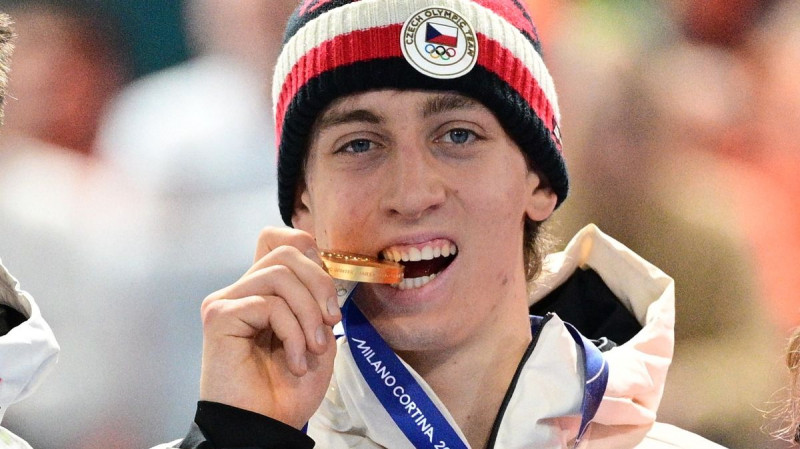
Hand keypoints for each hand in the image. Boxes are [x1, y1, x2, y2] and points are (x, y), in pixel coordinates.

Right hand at [198, 227, 339, 428]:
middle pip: (286, 251)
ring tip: (313, 349)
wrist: (265, 427)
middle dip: (321, 284)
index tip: (328, 295)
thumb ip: (317, 298)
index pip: (278, 239)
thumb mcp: (318, 336)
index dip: (310, 253)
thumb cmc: (288, 390)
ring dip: (309, 314)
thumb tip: (322, 267)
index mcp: (263, 291)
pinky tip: (295, 361)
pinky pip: (269, 304)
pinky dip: (293, 332)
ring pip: (280, 275)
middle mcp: (241, 290)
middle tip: (331, 322)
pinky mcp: (219, 316)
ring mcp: (227, 301)